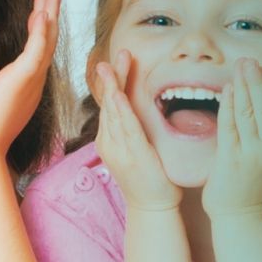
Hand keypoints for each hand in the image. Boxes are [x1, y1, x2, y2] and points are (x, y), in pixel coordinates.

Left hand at [0, 0, 60, 152]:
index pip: (37, 55)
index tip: (39, 15)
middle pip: (47, 44)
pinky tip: (43, 12)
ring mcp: (32, 81)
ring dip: (49, 15)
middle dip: (50, 18)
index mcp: (26, 91)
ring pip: (47, 41)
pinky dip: (42, 29)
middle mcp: (34, 85)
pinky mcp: (25, 77)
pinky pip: (38, 48)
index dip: (41, 33)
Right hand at [94, 50, 181, 212]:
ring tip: (111, 66)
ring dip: (113, 87)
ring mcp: (119, 149)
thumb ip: (135, 128)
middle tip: (114, 54)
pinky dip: (121, 111)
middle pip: (109, 103)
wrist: (152, 207)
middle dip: (111, 77)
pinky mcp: (132, 156)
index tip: (116, 60)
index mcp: (111, 138)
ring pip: (113, 113)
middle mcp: (110, 142)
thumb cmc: (149, 179)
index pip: (111, 104)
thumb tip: (137, 108)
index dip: (113, 81)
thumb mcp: (138, 148)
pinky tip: (118, 96)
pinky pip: (126, 129)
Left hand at [202, 59, 261, 220]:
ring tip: (240, 67)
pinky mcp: (230, 159)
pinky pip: (230, 127)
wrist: (239, 215)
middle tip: (250, 60)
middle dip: (257, 81)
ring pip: (248, 114)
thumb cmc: (252, 186)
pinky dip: (230, 107)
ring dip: (244, 88)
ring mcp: (248, 153)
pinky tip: (228, 90)